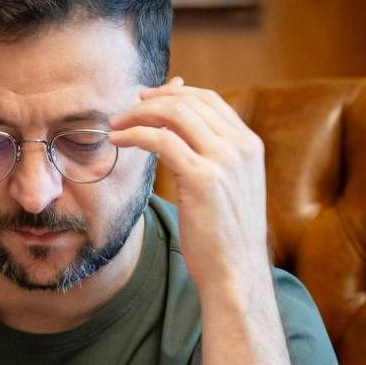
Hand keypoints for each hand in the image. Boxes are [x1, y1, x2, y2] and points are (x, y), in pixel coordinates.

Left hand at [108, 77, 270, 295]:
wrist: (236, 271)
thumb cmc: (224, 237)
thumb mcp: (228, 188)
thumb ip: (213, 159)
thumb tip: (179, 137)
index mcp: (249, 145)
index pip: (209, 99)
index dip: (173, 93)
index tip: (146, 99)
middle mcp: (240, 146)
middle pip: (190, 101)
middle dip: (151, 101)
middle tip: (124, 112)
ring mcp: (224, 160)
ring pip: (175, 114)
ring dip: (138, 115)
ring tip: (116, 126)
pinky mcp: (202, 178)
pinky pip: (161, 140)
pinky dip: (134, 135)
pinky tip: (117, 142)